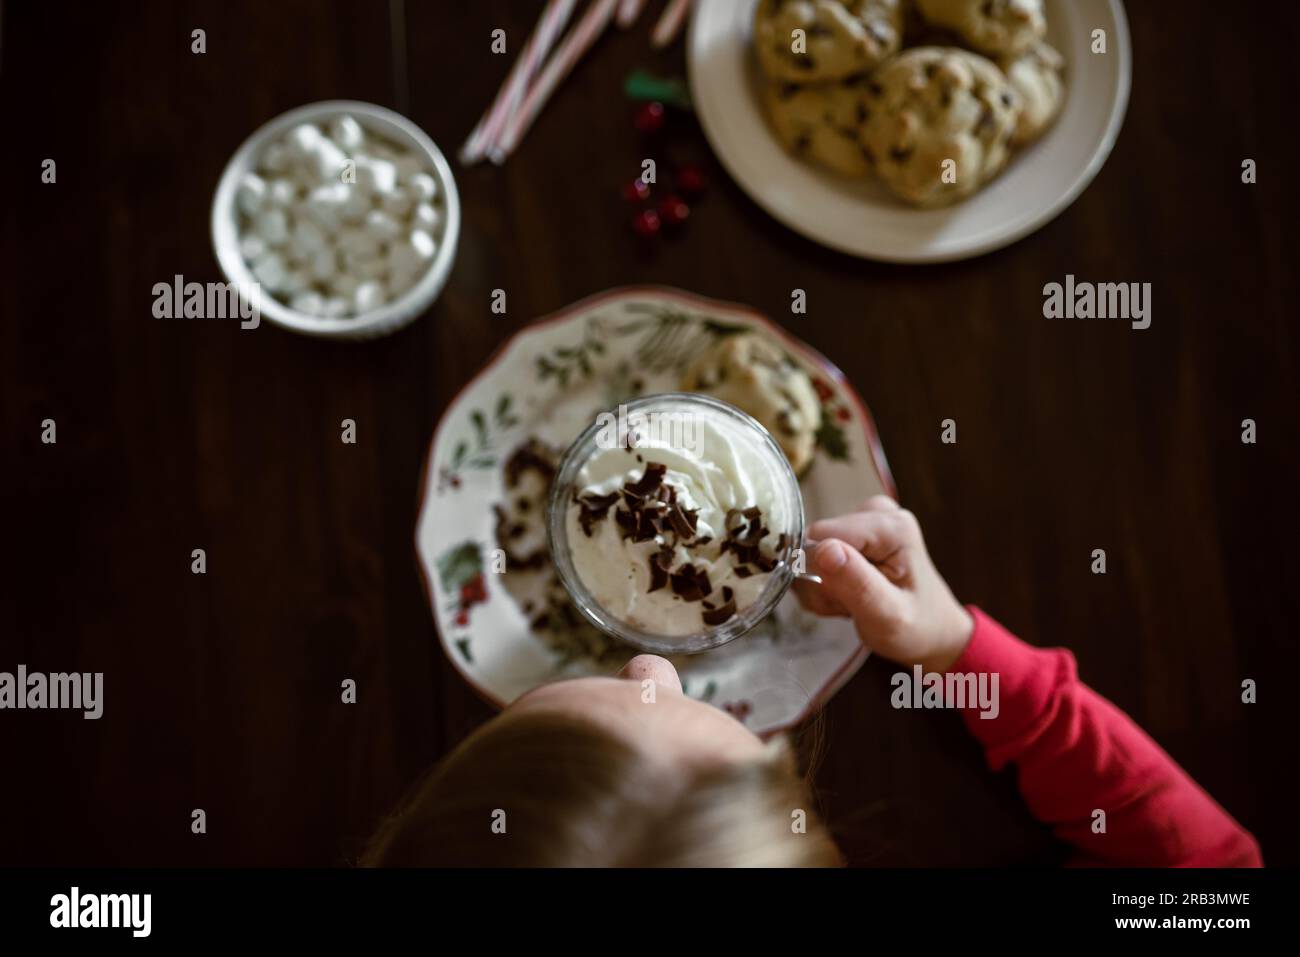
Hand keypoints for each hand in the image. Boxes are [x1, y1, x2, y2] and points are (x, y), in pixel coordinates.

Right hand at [795, 496, 973, 672]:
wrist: (931, 632)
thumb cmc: (918, 626)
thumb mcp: (889, 616)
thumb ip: (857, 584)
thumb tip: (824, 550)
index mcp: (891, 527)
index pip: (822, 536)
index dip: (820, 572)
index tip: (844, 599)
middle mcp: (878, 513)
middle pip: (815, 542)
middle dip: (823, 582)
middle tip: (850, 606)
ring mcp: (865, 520)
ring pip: (811, 552)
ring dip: (823, 587)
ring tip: (852, 604)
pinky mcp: (854, 532)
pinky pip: (817, 555)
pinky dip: (826, 584)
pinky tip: (848, 597)